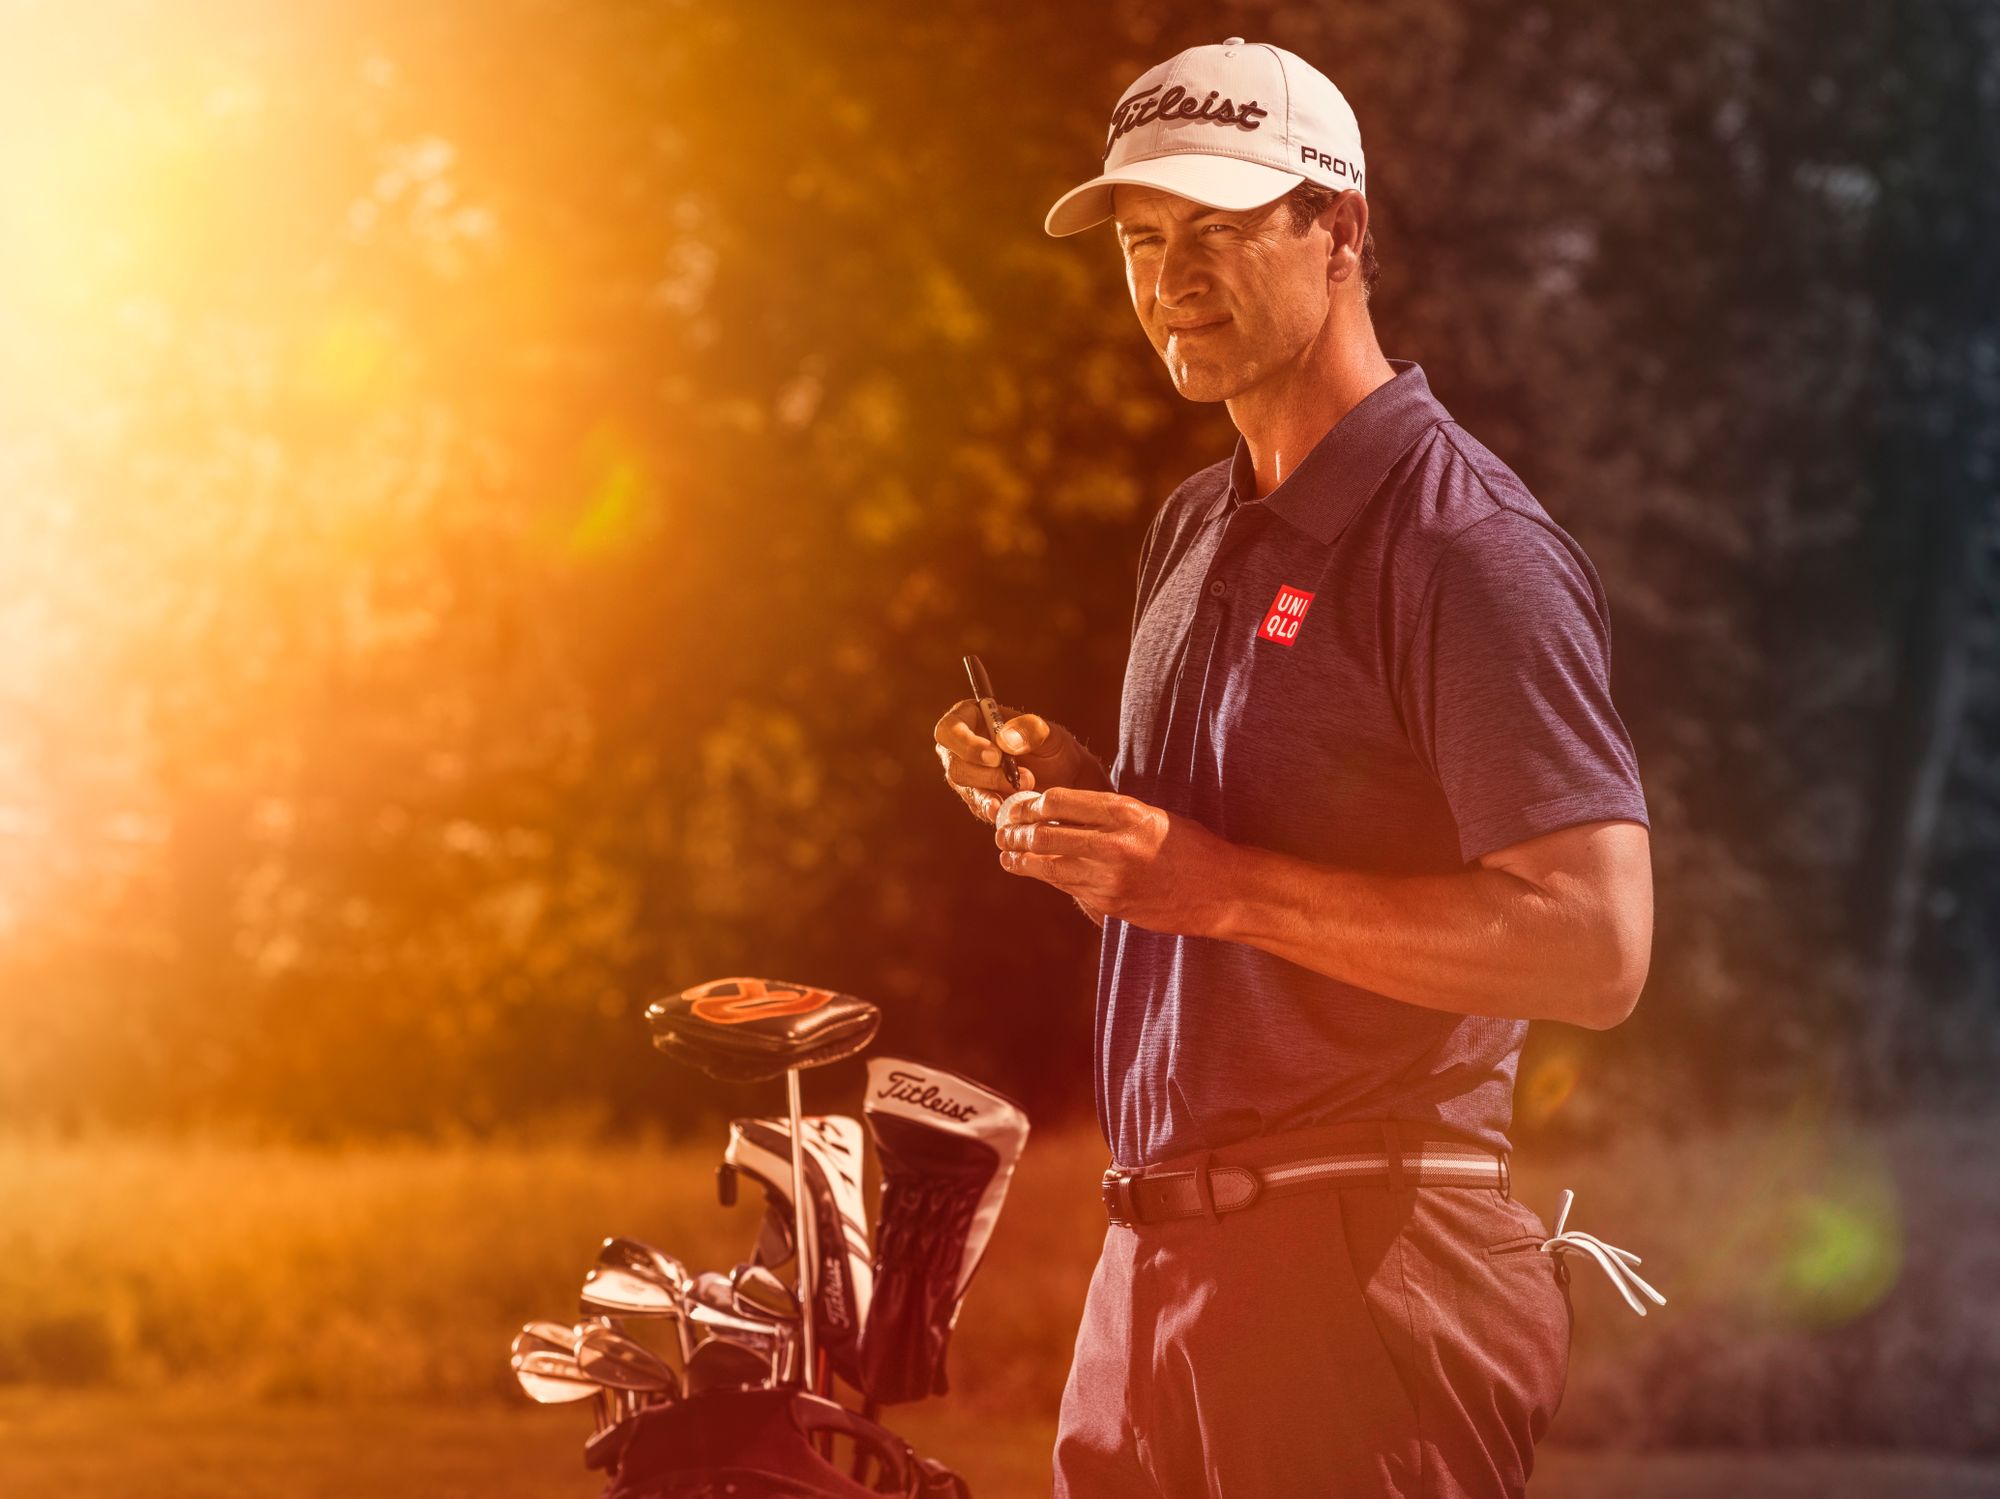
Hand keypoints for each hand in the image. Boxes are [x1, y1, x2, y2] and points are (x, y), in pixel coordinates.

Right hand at [932, 698, 1104, 824]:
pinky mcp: (977, 798)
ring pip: (965, 788)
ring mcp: (966, 775)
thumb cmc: (1052, 747)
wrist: (1065, 778)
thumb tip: (1005, 740)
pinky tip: (1011, 810)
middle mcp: (960, 748)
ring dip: (994, 792)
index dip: (966, 745)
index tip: (996, 756)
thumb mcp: (1048, 734)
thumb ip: (1028, 731)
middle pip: (954, 765)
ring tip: (1023, 792)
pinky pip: (978, 806)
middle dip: (986, 775)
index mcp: (969, 718)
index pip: (948, 731)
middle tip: (1019, 778)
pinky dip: (995, 809)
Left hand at [992, 787, 1236, 935]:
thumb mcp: (1151, 815)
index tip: (1021, 805)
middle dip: (1016, 832)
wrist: (1222, 891)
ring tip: (1007, 854)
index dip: (1031, 803)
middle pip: (1044, 834)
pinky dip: (1050, 877)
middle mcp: (1114, 843)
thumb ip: (1109, 813)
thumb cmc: (1190, 846)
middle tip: (1003, 831)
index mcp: (1125, 812)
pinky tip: (1036, 872)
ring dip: (1022, 860)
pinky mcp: (1110, 904)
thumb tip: (1062, 809)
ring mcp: (1109, 878)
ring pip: (1049, 867)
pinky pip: (1069, 887)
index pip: (1059, 801)